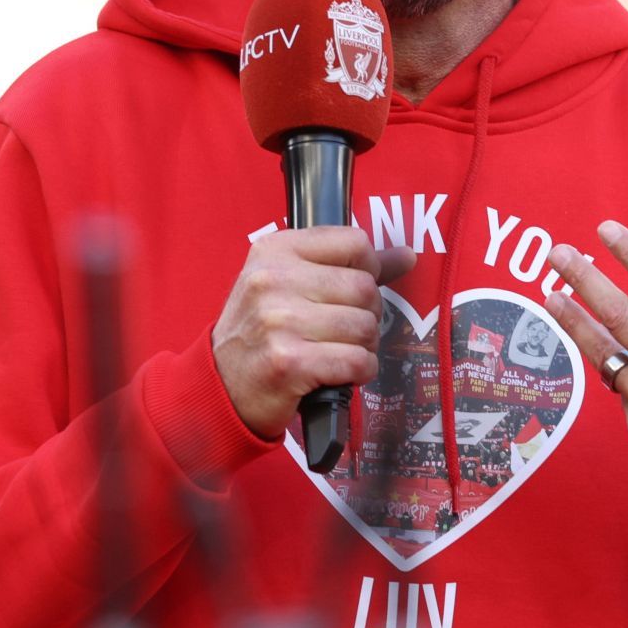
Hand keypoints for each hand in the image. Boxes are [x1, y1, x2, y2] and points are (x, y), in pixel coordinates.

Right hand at [213, 227, 416, 438]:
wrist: (221, 385)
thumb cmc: (260, 331)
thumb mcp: (288, 284)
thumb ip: (347, 266)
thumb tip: (406, 255)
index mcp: (274, 250)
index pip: (354, 242)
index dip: (366, 270)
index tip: (352, 291)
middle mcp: (272, 280)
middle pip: (364, 288)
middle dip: (368, 314)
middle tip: (346, 330)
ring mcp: (278, 322)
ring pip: (365, 326)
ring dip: (364, 346)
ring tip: (340, 352)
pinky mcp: (289, 363)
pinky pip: (357, 361)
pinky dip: (360, 371)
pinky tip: (339, 373)